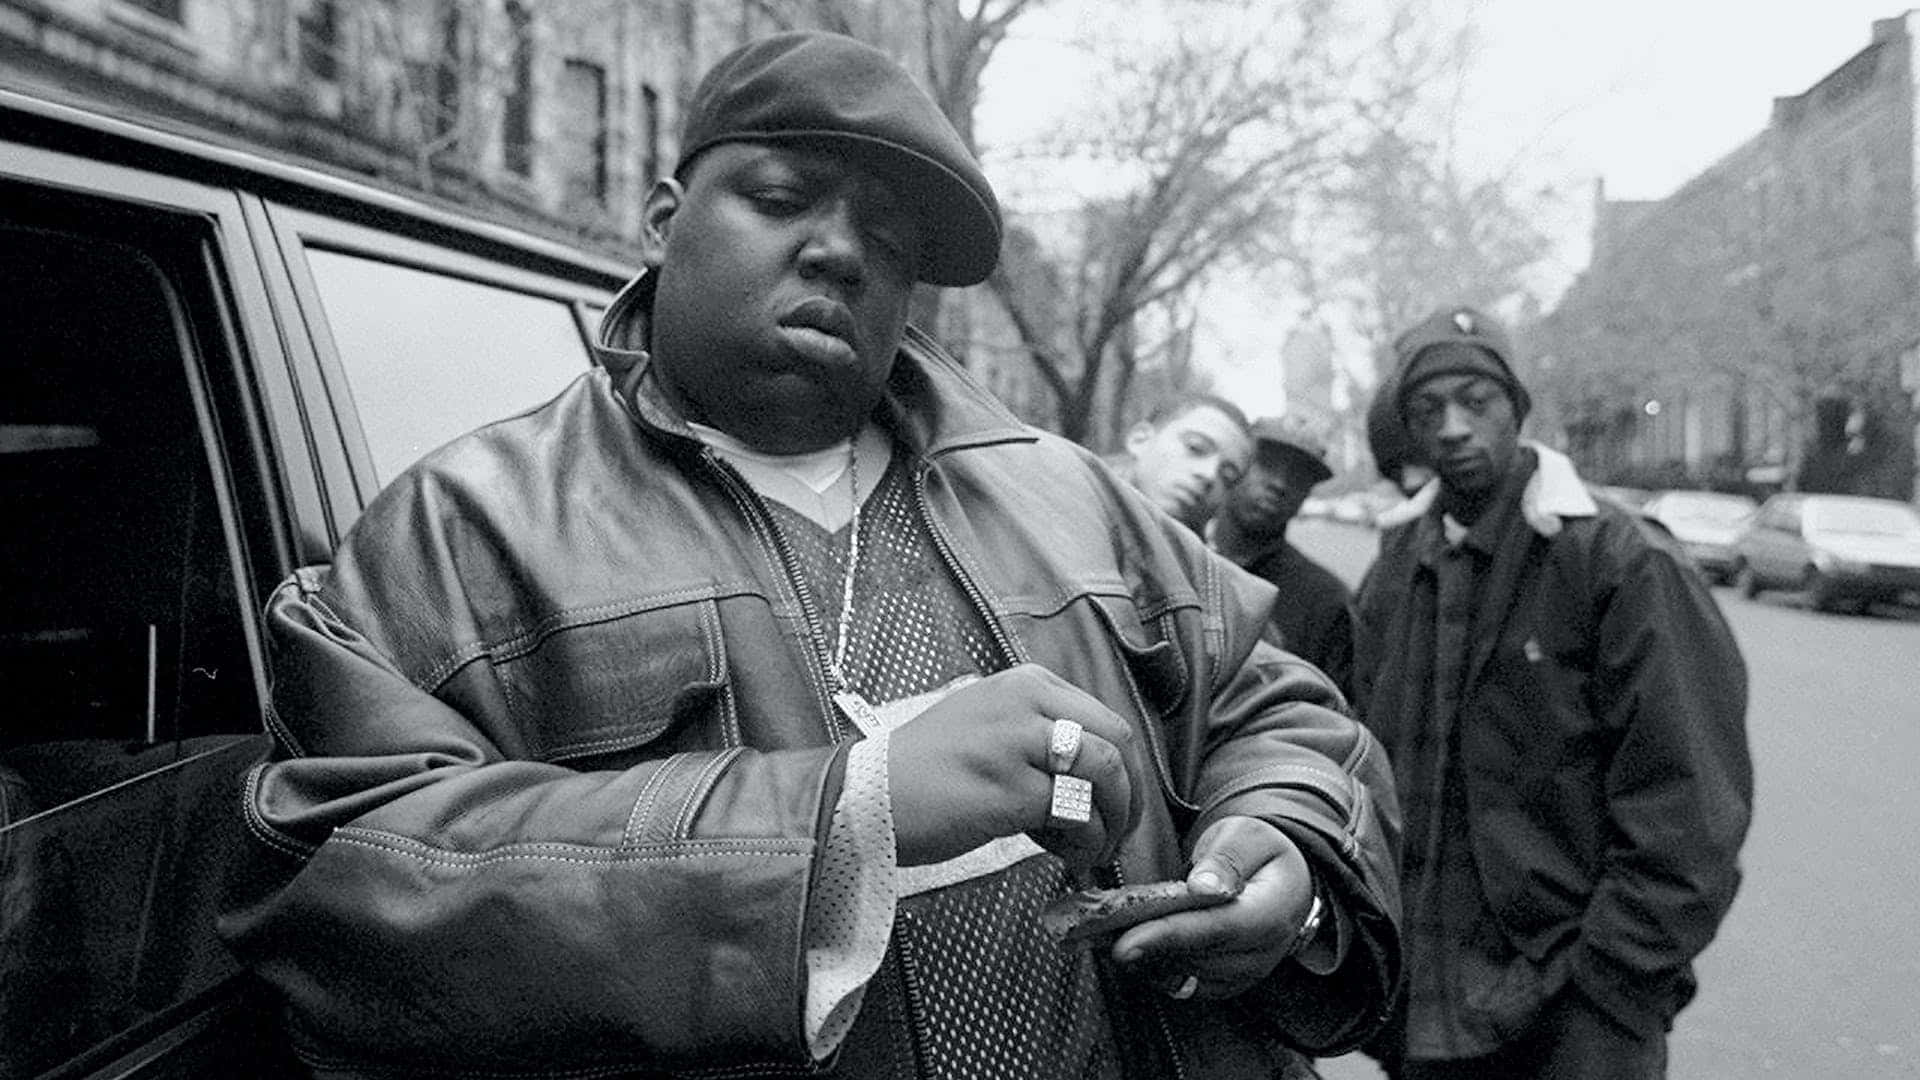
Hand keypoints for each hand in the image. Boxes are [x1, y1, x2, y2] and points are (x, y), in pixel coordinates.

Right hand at [888, 664, 1140, 867]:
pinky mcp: (1010, 788)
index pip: (1105, 719)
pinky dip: (1084, 842)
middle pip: (1116, 742)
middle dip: (1130, 794)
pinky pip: (1077, 814)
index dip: (1124, 768)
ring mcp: (1018, 742)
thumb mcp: (988, 725)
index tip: (1117, 804)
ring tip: (1092, 850)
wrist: (866, 797)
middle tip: (1119, 831)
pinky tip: (1065, 856)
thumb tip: (1096, 778)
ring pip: (1105, 775)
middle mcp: (1026, 701)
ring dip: (1112, 821)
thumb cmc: (925, 772)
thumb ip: (1039, 735)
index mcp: (1025, 683)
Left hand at [1109, 816, 1314, 999]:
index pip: (1217, 929)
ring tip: (1108, 933)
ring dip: (1146, 958)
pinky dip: (1155, 968)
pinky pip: (1185, 985)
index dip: (1169, 936)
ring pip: (1187, 975)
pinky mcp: (1227, 983)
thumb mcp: (1245, 837)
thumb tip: (1203, 886)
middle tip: (1097, 929)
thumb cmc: (1259, 853)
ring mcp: (1246, 973)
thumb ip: (1226, 859)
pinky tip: (1135, 945)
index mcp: (1272, 911)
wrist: (1282, 882)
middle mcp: (1263, 952)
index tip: (1125, 943)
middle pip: (1196, 957)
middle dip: (1145, 946)